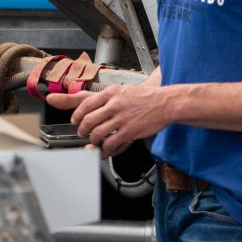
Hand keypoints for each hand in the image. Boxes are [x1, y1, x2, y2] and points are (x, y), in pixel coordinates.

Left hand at [45, 84, 169, 157]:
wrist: (166, 103)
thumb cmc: (145, 97)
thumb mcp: (123, 90)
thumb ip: (106, 97)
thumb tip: (90, 105)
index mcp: (111, 93)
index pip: (84, 104)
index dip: (76, 115)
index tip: (75, 121)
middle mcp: (114, 104)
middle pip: (87, 120)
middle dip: (81, 130)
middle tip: (82, 133)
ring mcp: (121, 118)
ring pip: (96, 133)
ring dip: (92, 141)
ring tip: (93, 142)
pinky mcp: (129, 131)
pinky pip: (110, 144)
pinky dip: (104, 150)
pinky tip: (104, 151)